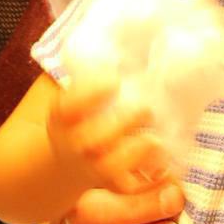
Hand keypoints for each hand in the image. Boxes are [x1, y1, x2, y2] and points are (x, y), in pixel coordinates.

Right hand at [48, 70, 168, 194]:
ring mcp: (92, 167)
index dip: (91, 94)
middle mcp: (74, 144)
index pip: (67, 108)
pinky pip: (130, 186)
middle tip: (146, 108)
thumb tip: (117, 37)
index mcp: (62, 119)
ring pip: (110, 167)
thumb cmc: (81, 116)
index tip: (115, 80)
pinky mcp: (112, 183)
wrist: (69, 159)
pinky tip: (161, 155)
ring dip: (135, 152)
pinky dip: (148, 174)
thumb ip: (88, 72)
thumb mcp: (73, 95)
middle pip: (91, 141)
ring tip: (154, 137)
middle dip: (123, 124)